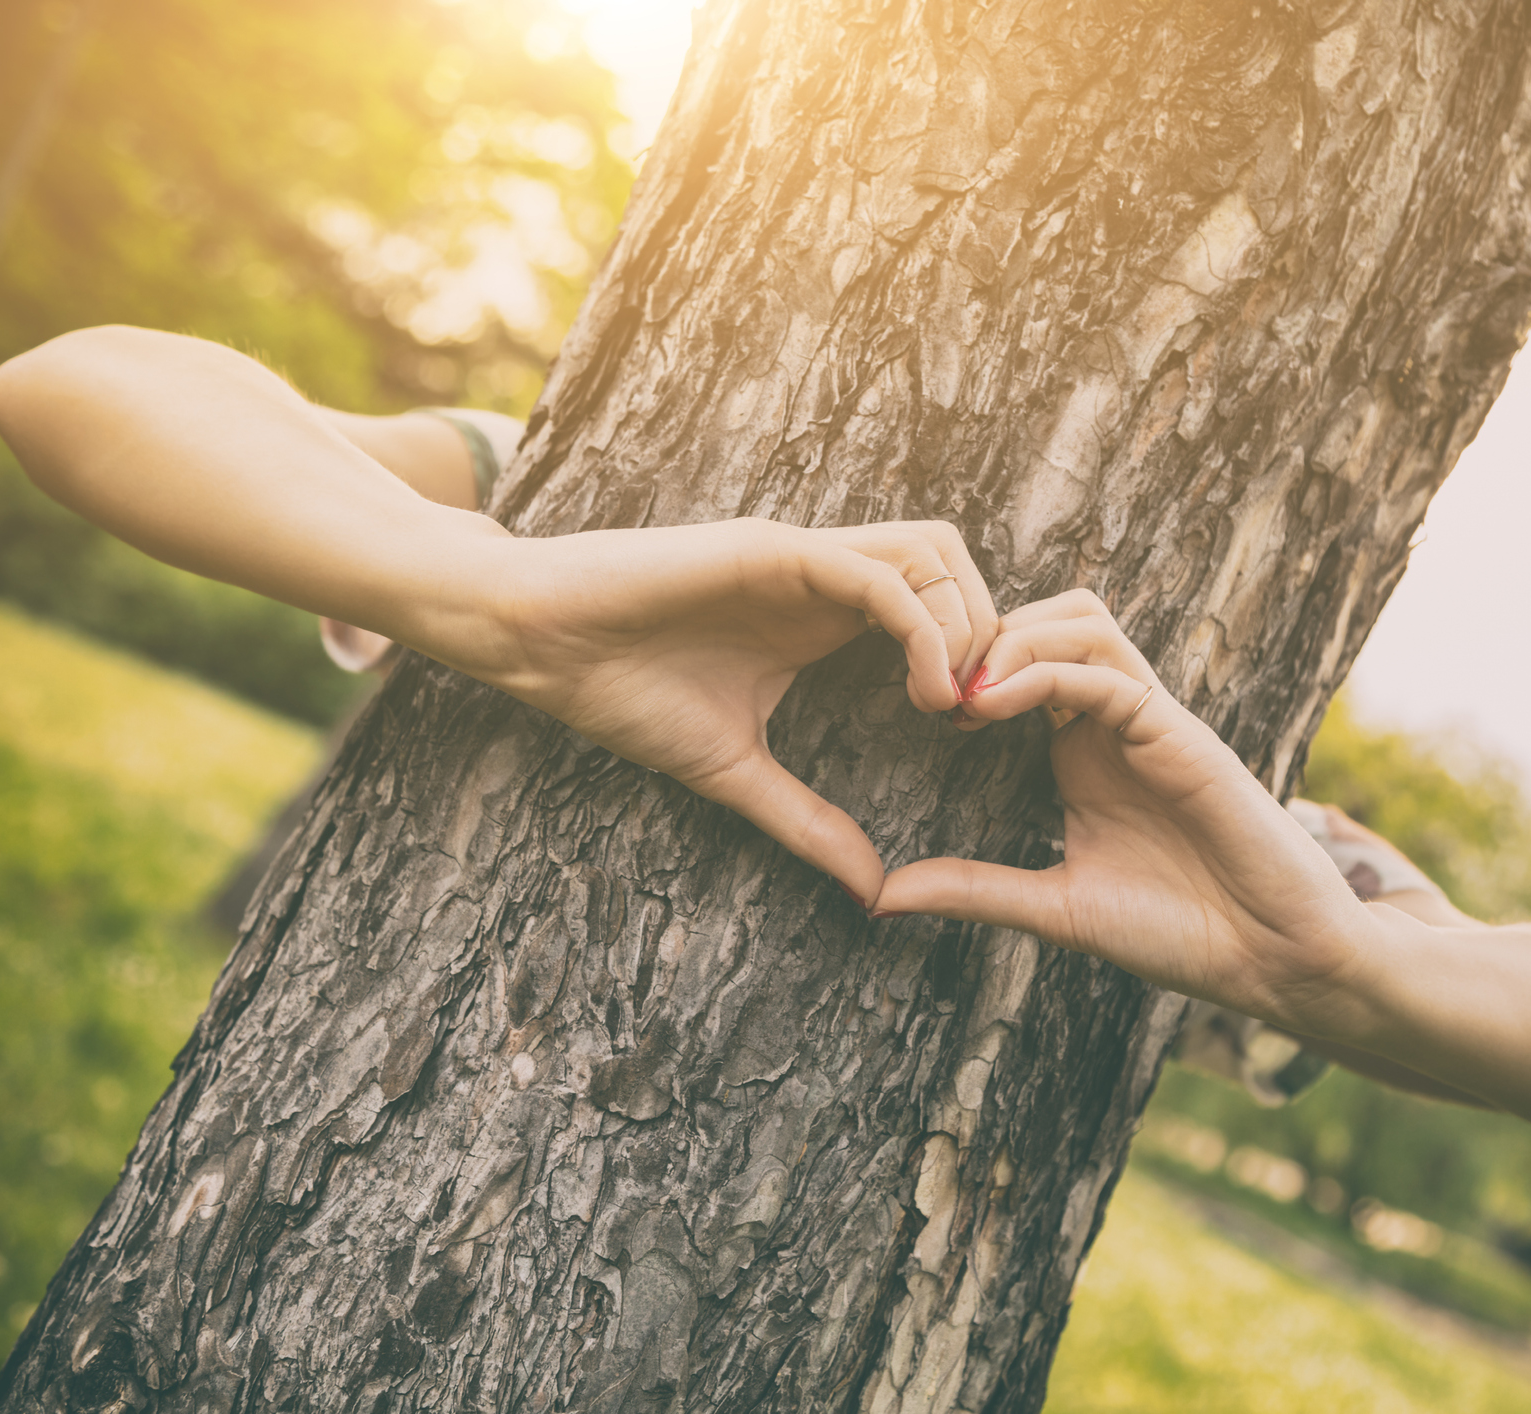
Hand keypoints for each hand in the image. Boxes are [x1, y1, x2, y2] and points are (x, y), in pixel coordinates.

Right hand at [450, 517, 997, 903]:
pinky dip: (923, 628)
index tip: (968, 733)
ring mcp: (802, 555)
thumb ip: (807, 822)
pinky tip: (924, 692)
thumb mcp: (736, 774)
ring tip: (951, 704)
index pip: (938, 601)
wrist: (539, 644)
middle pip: (955, 563)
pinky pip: (878, 575)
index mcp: (824, 613)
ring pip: (933, 552)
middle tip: (977, 715)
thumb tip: (872, 889)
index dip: (973, 660)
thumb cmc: (623, 691)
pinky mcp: (773, 550)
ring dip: (967, 625)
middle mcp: (825, 574)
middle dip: (991, 635)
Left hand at [876, 591, 1375, 1033]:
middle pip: (1049, 618)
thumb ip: (976, 890)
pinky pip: (1107, 673)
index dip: (964, 667)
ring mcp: (1149, 720)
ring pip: (1081, 622)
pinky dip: (1045, 674)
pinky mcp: (1179, 732)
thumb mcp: (1055, 908)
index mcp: (1082, 751)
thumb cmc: (1182, 934)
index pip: (1021, 663)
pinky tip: (995, 704)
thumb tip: (882, 896)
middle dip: (984, 635)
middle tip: (930, 688)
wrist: (1272, 959)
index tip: (913, 706)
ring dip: (1013, 639)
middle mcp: (1114, 721)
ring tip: (962, 692)